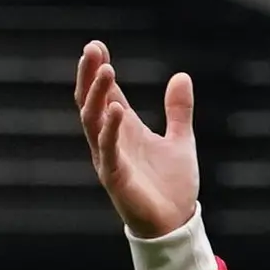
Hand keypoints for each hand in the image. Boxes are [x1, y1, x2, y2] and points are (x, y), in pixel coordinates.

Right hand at [74, 41, 199, 238]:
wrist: (175, 225)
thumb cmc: (172, 187)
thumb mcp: (181, 140)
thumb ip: (179, 110)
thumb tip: (181, 76)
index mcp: (124, 130)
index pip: (106, 94)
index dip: (99, 70)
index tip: (97, 45)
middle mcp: (111, 141)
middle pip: (91, 102)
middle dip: (89, 76)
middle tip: (91, 49)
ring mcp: (110, 159)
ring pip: (92, 122)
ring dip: (97, 95)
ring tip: (105, 70)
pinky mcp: (115, 179)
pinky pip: (107, 151)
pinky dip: (110, 129)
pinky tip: (116, 108)